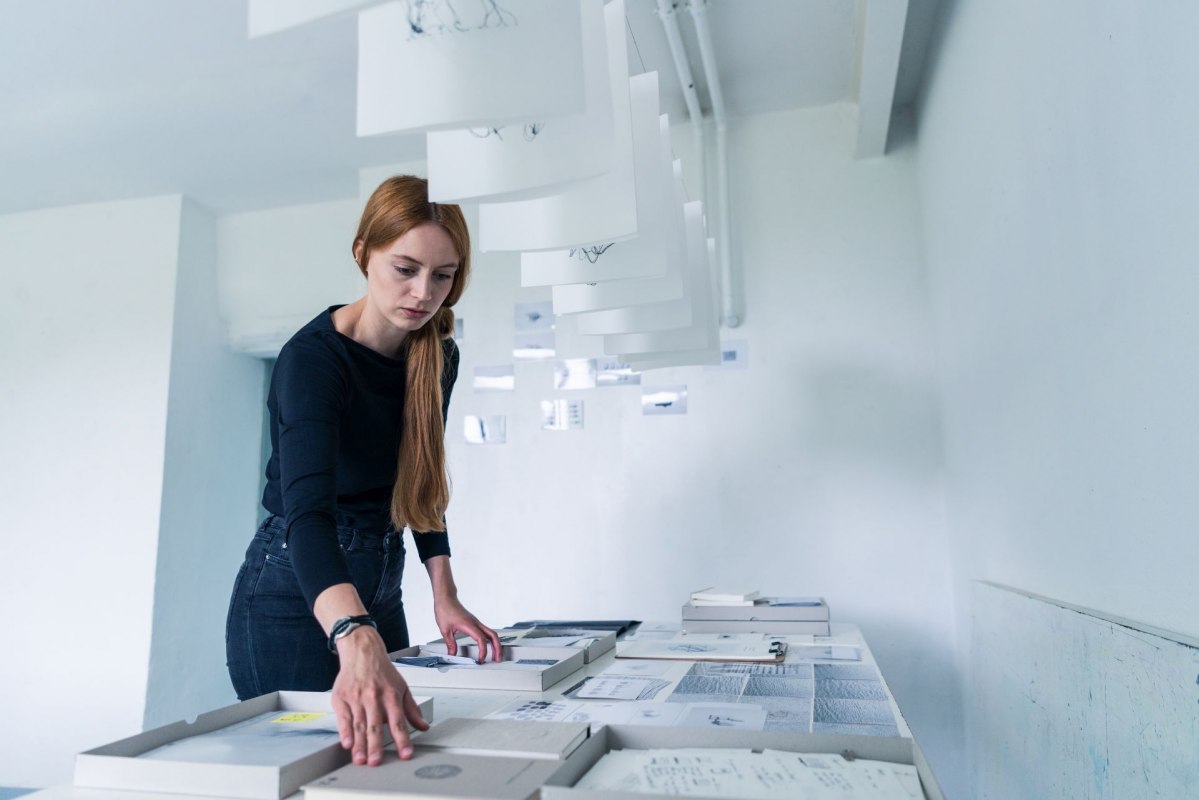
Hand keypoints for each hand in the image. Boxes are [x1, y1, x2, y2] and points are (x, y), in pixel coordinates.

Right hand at [330, 626, 429, 765]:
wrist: (362, 651)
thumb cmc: (382, 671)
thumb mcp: (402, 687)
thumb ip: (412, 709)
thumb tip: (423, 726)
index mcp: (391, 695)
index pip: (399, 721)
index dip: (403, 739)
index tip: (405, 754)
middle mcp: (374, 697)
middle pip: (375, 725)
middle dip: (375, 745)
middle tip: (376, 762)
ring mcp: (356, 697)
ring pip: (358, 725)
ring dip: (359, 744)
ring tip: (360, 759)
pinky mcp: (341, 697)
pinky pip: (343, 717)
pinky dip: (344, 731)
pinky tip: (346, 742)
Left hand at [434, 595, 501, 661]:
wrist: (445, 599)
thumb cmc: (445, 610)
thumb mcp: (445, 630)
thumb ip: (450, 644)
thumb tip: (452, 655)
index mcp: (469, 625)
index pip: (481, 639)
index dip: (483, 650)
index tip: (481, 659)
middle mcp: (475, 623)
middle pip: (493, 635)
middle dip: (497, 648)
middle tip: (497, 659)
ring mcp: (476, 622)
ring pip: (491, 633)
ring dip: (495, 644)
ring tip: (495, 655)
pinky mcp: (474, 622)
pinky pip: (486, 631)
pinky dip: (490, 640)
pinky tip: (487, 646)